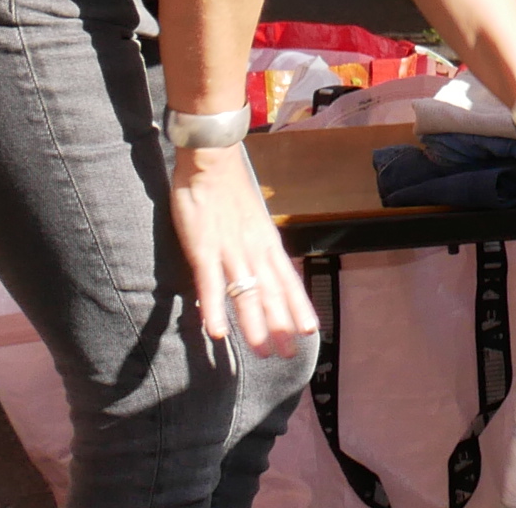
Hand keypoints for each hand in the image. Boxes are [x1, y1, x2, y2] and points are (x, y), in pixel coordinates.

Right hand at [169, 144, 314, 358]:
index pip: (289, 281)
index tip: (311, 332)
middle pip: (273, 294)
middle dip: (282, 326)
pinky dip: (215, 309)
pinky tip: (218, 333)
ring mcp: (231, 250)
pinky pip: (211, 284)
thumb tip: (261, 269)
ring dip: (256, 326)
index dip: (299, 308)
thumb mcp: (253, 221)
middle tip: (287, 355)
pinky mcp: (204, 248)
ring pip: (248, 294)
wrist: (214, 159)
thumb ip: (256, 246)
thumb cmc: (230, 190)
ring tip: (263, 352)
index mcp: (268, 242)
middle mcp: (256, 249)